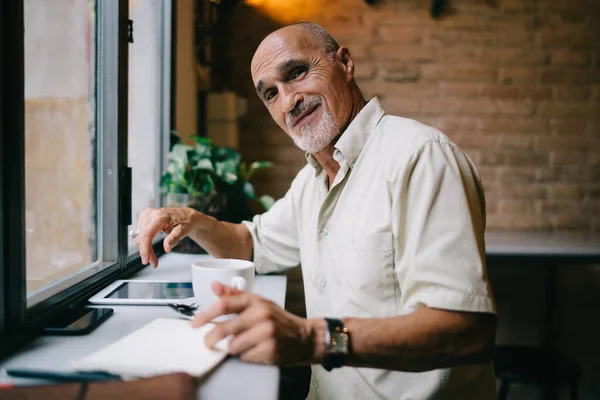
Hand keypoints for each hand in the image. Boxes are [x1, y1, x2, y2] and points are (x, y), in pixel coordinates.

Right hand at [135, 207, 199, 267]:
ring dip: (145, 249)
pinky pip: (140, 234)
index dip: (145, 248)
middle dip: (146, 252)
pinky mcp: (144, 217)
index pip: (147, 234)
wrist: (186, 215)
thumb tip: (167, 248)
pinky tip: (150, 246)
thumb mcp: (183, 230)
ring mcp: (146, 215)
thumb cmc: (186, 222)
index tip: (146, 260)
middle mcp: (150, 214)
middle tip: (154, 263)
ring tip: (153, 256)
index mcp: (160, 217)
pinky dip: (144, 243)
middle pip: (142, 238)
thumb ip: (174, 238)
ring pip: (139, 237)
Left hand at [192, 282, 323, 365]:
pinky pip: (245, 357)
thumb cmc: (279, 320)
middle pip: (225, 329)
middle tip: (207, 343)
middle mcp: (261, 314)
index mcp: (256, 301)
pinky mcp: (270, 350)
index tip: (195, 323)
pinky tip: (256, 351)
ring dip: (234, 348)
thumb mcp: (259, 303)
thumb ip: (235, 295)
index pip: (225, 304)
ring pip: (233, 346)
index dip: (206, 314)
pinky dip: (246, 357)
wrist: (306, 338)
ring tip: (245, 345)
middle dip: (211, 339)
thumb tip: (213, 285)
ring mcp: (266, 333)